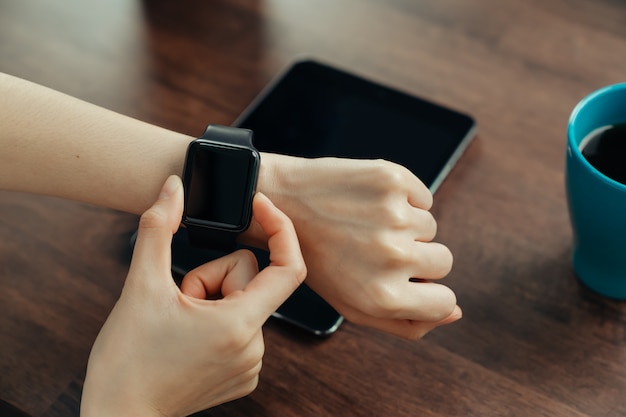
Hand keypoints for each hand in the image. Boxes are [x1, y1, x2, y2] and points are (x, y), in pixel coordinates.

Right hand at [81, 176, 305, 416]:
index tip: (261, 208)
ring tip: (179, 323)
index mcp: (239, 324)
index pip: (289, 268)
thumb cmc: (128, 362)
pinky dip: (217, 320)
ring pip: (242, 301)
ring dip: (212, 300)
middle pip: (249, 279)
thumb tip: (173, 189)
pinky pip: (242, 325)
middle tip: (179, 300)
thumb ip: (158, 228)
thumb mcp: (140, 286)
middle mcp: (255, 346)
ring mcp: (251, 363)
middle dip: (212, 276)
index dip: (280, 229)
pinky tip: (188, 337)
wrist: (121, 415)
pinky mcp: (243, 374)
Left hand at [246, 155, 460, 339]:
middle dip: (418, 256)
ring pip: (430, 227)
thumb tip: (455, 312)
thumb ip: (405, 322)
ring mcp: (395, 215)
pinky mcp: (392, 180)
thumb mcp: (352, 305)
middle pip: (443, 261)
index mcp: (383, 297)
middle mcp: (393, 257)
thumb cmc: (317, 259)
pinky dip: (403, 199)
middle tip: (375, 247)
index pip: (445, 301)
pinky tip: (369, 202)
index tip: (408, 279)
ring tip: (364, 223)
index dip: (428, 290)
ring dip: (405, 226)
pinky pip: (423, 197)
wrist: (282, 202)